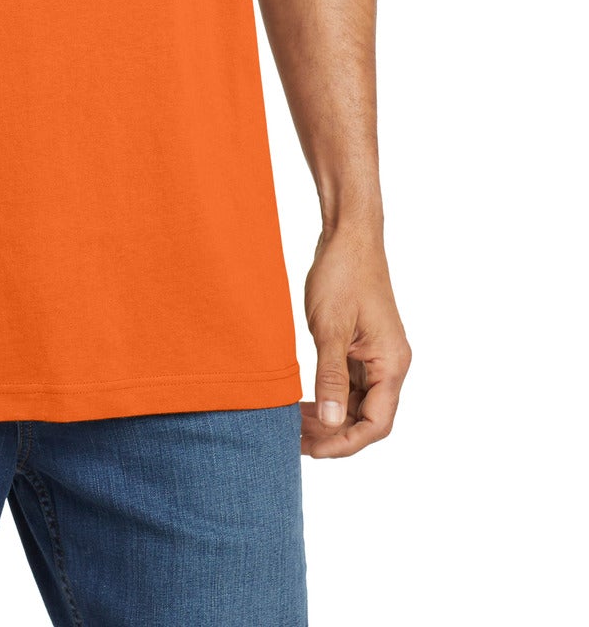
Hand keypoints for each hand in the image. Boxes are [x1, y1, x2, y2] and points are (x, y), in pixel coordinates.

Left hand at [301, 222, 411, 457]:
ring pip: (357, 403)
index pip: (376, 424)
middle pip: (368, 418)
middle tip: (294, 439)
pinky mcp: (362, 345)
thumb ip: (332, 378)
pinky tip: (305, 402)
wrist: (347, 234)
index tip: (313, 450)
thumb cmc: (343, 274)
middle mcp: (390, 364)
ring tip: (294, 425)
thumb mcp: (330, 329)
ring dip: (329, 417)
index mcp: (391, 363)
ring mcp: (376, 355)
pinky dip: (329, 396)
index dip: (345, 443)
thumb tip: (331, 423)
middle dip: (333, 434)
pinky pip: (350, 384)